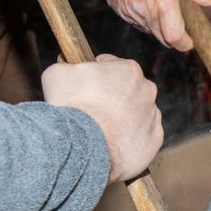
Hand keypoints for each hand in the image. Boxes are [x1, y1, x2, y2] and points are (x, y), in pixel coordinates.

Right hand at [42, 54, 163, 182]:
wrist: (83, 147)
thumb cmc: (71, 108)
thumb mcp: (57, 74)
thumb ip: (66, 64)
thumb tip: (66, 63)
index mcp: (129, 70)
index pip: (111, 66)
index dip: (95, 75)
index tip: (86, 86)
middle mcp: (147, 90)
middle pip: (127, 89)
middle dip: (112, 96)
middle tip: (92, 109)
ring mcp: (153, 116)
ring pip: (137, 112)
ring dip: (123, 117)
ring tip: (101, 128)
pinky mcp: (154, 140)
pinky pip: (143, 135)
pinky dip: (130, 138)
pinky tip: (113, 141)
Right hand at [90, 0, 210, 50]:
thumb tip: (208, 0)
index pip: (174, 37)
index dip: (185, 43)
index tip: (190, 41)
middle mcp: (145, 10)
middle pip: (164, 40)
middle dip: (175, 37)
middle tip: (181, 27)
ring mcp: (131, 13)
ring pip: (151, 31)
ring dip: (160, 27)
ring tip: (164, 9)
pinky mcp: (120, 12)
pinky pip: (138, 23)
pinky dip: (146, 19)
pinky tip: (148, 4)